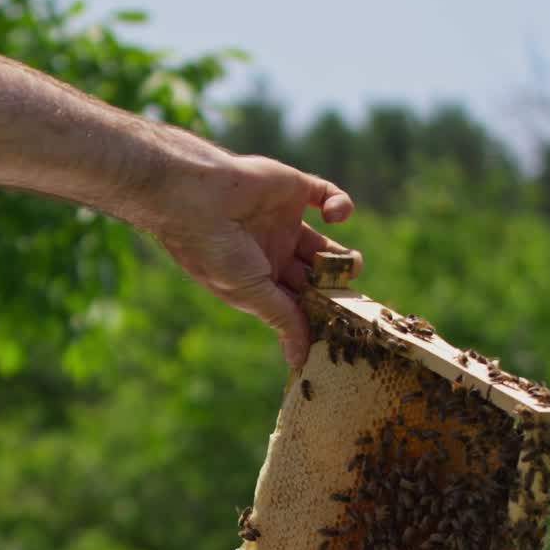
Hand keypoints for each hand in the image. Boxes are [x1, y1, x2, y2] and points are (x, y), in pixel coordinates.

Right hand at [148, 152, 361, 366]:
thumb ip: (282, 319)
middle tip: (353, 297)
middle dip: (334, 289)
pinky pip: (327, 197)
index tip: (340, 328)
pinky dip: (341, 206)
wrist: (197, 196)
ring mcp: (284, 222)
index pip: (297, 303)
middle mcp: (273, 253)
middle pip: (315, 277)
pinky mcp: (293, 189)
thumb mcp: (250, 292)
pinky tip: (335, 217)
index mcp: (259, 281)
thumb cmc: (215, 251)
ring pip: (325, 245)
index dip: (318, 314)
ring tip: (352, 264)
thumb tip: (299, 360)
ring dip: (344, 257)